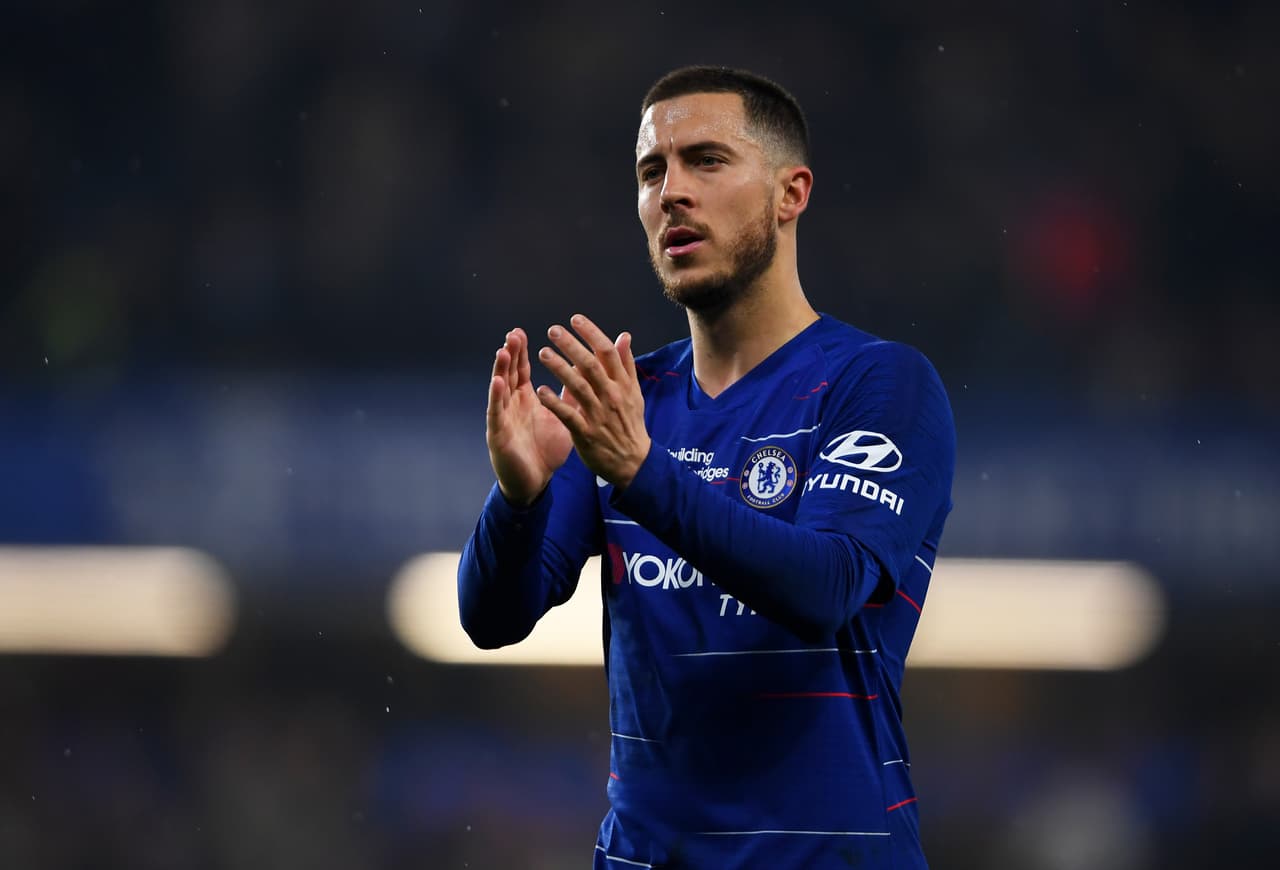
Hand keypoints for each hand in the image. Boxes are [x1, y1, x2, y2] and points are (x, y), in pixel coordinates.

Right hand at [486, 327, 574, 505]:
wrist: (535, 481)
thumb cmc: (546, 450)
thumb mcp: (563, 417)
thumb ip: (571, 395)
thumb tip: (583, 371)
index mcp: (526, 399)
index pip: (523, 370)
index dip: (521, 351)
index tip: (521, 331)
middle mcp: (512, 404)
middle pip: (509, 374)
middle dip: (510, 353)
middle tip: (513, 333)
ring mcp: (503, 418)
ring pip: (500, 389)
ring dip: (500, 370)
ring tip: (503, 351)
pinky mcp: (498, 434)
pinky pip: (497, 413)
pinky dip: (496, 397)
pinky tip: (498, 383)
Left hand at [535, 314, 650, 489]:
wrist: (633, 462)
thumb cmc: (630, 424)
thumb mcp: (634, 392)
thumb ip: (626, 364)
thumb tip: (624, 336)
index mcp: (622, 384)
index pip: (607, 352)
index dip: (591, 333)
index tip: (574, 319)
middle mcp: (611, 396)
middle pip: (590, 365)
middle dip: (571, 346)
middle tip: (552, 331)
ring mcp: (598, 415)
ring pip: (578, 387)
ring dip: (559, 368)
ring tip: (543, 353)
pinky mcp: (586, 433)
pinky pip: (568, 415)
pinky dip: (555, 402)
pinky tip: (541, 390)